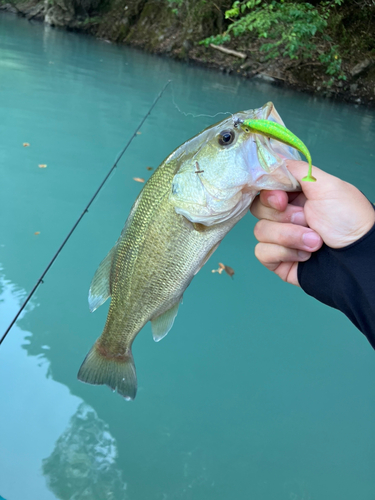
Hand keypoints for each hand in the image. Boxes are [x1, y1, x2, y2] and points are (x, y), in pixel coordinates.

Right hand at [250, 160, 374, 285]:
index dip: (269, 194)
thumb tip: (272, 160)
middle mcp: (287, 215)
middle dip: (284, 217)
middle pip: (259, 209)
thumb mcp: (327, 185)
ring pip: (260, 231)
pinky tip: (305, 256)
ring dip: (290, 237)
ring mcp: (281, 238)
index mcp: (296, 195)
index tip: (282, 200)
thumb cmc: (349, 220)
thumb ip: (297, 170)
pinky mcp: (278, 260)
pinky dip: (284, 253)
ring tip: (316, 242)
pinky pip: (262, 252)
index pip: (265, 189)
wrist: (357, 259)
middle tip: (308, 220)